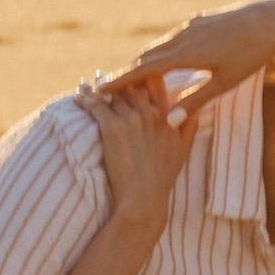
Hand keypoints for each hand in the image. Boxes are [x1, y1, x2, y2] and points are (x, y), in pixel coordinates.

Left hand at [75, 68, 195, 230]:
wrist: (143, 199)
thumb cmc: (161, 179)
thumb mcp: (183, 151)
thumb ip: (190, 127)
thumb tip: (196, 110)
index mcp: (169, 116)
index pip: (156, 82)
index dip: (142, 74)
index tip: (131, 74)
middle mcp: (152, 113)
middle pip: (132, 85)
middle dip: (118, 80)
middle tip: (103, 77)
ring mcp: (132, 119)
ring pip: (112, 94)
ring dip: (98, 88)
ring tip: (87, 84)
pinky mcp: (112, 128)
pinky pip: (95, 106)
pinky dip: (85, 99)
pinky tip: (78, 95)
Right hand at [102, 0, 274, 105]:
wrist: (273, 19)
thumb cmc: (252, 55)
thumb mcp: (225, 82)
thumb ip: (196, 101)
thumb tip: (170, 122)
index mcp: (186, 52)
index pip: (143, 69)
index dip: (120, 81)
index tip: (99, 91)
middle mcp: (182, 36)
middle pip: (145, 57)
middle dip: (124, 73)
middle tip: (104, 89)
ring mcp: (190, 26)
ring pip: (158, 46)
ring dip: (141, 61)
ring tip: (126, 77)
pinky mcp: (199, 21)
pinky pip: (171, 39)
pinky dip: (158, 52)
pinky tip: (157, 59)